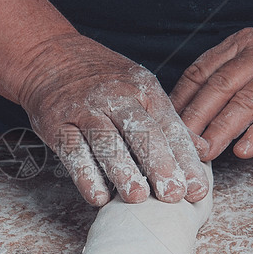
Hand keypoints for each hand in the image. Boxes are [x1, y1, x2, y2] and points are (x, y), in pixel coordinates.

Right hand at [17, 34, 209, 206]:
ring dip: (123, 171)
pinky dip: (85, 175)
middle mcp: (116, 96)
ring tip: (137, 197)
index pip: (170, 127)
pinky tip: (98, 197)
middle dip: (159, 164)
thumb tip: (203, 151)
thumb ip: (168, 122)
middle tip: (173, 195)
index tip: (197, 189)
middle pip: (141, 132)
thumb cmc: (102, 81)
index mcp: (144, 89)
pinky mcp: (56, 123)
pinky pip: (72, 150)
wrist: (49, 56)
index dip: (185, 160)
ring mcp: (84, 109)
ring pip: (106, 141)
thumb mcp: (139, 89)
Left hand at [170, 19, 252, 159]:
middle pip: (219, 87)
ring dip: (222, 129)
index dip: (180, 100)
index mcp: (241, 43)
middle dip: (195, 118)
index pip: (201, 71)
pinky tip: (245, 150)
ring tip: (206, 153)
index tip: (164, 126)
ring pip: (246, 100)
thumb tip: (188, 112)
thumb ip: (227, 76)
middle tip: (179, 146)